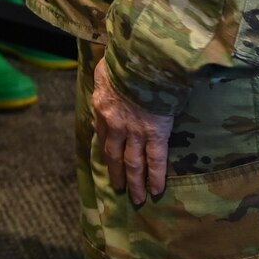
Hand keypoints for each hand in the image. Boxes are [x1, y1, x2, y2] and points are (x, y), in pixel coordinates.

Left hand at [91, 57, 172, 204]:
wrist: (142, 61)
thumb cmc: (124, 60)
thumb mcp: (105, 69)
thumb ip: (106, 80)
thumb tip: (107, 78)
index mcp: (102, 107)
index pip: (103, 134)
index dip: (106, 149)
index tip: (108, 162)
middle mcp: (115, 124)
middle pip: (114, 154)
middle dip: (117, 174)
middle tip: (119, 190)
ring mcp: (134, 132)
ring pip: (133, 163)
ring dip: (134, 182)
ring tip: (136, 198)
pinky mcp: (155, 134)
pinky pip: (156, 160)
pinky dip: (156, 177)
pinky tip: (156, 190)